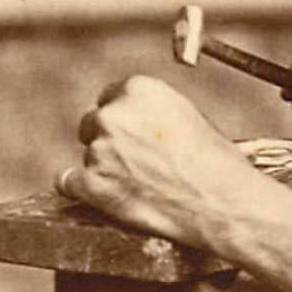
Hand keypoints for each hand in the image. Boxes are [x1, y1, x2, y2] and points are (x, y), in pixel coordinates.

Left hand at [58, 72, 290, 260]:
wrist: (223, 201)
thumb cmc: (216, 163)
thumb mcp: (186, 117)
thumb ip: (151, 113)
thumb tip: (132, 124)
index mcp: (138, 89)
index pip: (111, 99)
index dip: (122, 122)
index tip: (131, 138)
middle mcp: (113, 114)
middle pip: (92, 125)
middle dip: (108, 143)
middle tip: (133, 165)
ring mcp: (99, 149)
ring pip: (87, 156)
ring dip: (104, 170)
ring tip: (139, 187)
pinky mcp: (92, 183)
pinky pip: (68, 183)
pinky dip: (82, 191)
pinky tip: (103, 197)